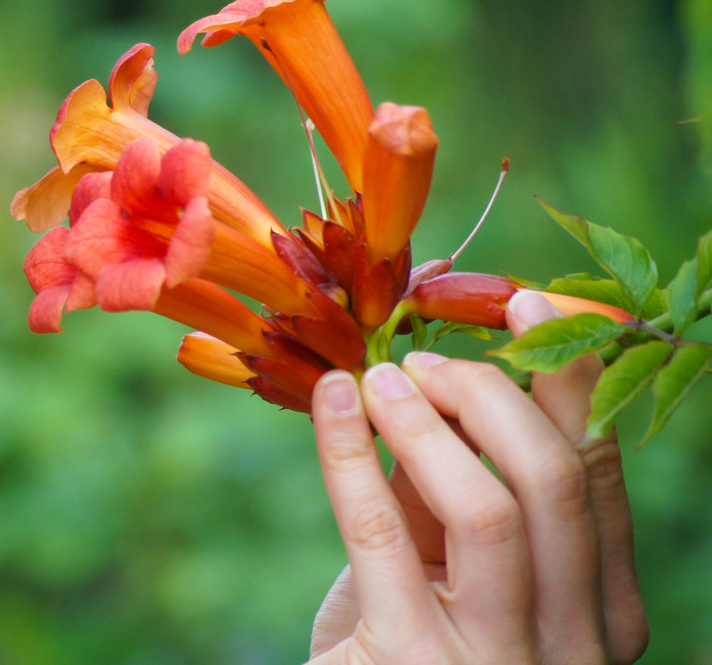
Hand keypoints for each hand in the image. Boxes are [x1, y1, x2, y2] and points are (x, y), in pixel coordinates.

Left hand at [306, 289, 648, 663]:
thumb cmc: (408, 651)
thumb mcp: (452, 577)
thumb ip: (453, 497)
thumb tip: (435, 381)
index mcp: (602, 614)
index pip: (596, 474)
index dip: (567, 379)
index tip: (529, 304)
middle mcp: (572, 644)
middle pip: (557, 482)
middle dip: (494, 395)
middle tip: (431, 359)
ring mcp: (498, 659)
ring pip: (490, 509)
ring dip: (428, 423)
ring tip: (382, 379)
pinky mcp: (411, 659)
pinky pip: (380, 532)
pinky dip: (350, 450)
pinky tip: (331, 403)